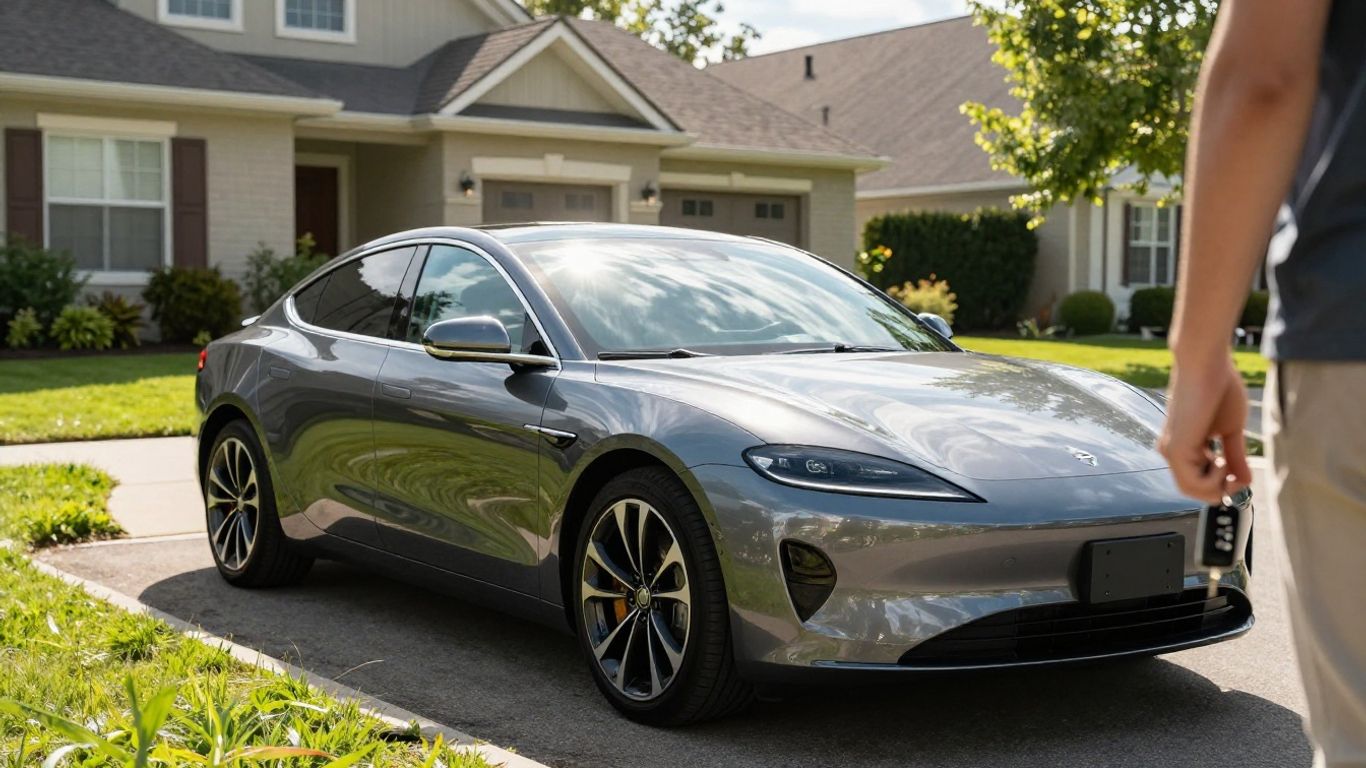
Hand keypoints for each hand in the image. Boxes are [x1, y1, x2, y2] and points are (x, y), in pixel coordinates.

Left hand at [1158, 356, 1252, 502]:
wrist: (1206, 365)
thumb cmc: (1219, 389)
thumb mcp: (1231, 431)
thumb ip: (1234, 457)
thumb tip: (1245, 482)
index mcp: (1183, 447)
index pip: (1198, 481)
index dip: (1222, 486)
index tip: (1241, 475)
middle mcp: (1171, 451)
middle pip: (1194, 491)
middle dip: (1221, 490)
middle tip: (1238, 475)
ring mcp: (1171, 451)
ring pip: (1192, 491)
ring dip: (1218, 486)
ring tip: (1227, 461)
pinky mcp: (1175, 449)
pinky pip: (1193, 483)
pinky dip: (1213, 480)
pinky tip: (1220, 459)